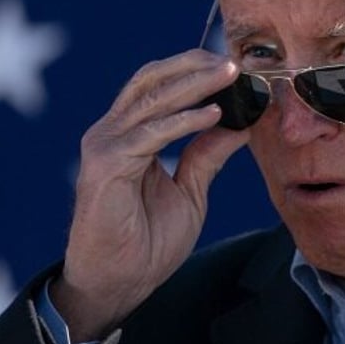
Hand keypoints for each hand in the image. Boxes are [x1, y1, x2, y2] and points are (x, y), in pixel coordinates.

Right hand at [49, 49, 248, 341]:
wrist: (119, 283)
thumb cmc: (148, 241)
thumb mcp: (191, 190)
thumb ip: (207, 154)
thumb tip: (240, 123)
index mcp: (130, 133)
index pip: (159, 85)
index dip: (194, 69)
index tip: (234, 65)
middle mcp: (112, 131)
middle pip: (152, 80)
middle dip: (194, 65)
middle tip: (234, 60)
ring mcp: (104, 144)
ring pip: (152, 98)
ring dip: (194, 83)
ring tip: (230, 74)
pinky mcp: (104, 165)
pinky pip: (150, 133)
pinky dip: (183, 121)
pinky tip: (213, 115)